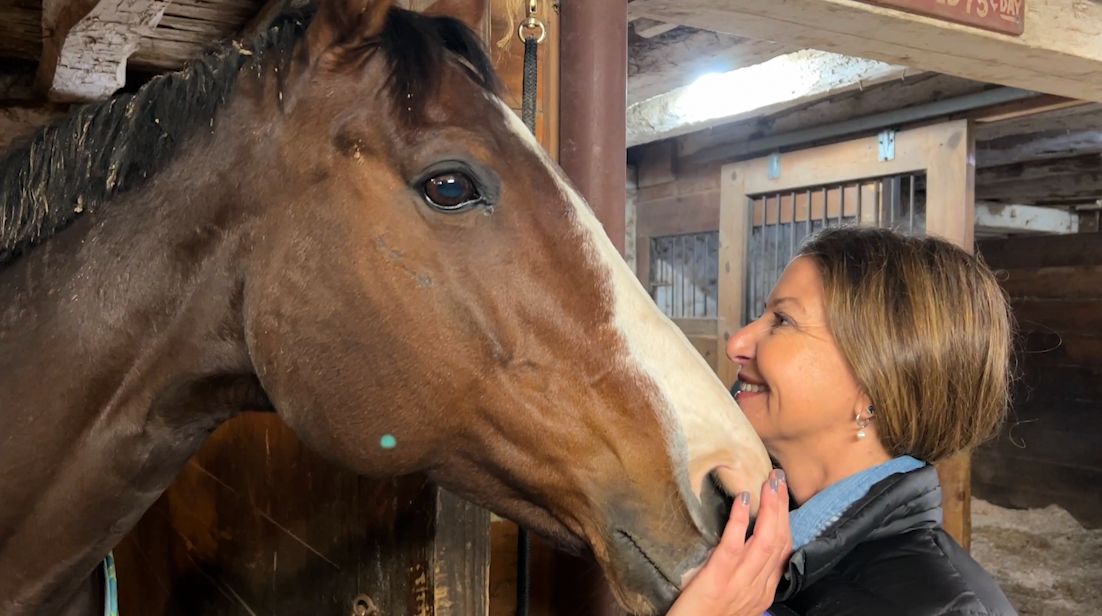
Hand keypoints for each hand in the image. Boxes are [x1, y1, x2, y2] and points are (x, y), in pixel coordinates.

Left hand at [667, 469, 792, 615]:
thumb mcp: (737, 598)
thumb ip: (747, 576)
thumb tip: (747, 543)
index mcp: (763, 591)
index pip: (784, 551)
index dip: (786, 521)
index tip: (783, 496)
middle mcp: (757, 587)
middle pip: (779, 541)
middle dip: (782, 507)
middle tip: (779, 478)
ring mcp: (740, 584)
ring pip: (765, 541)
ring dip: (770, 508)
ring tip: (769, 483)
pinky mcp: (718, 579)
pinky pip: (733, 547)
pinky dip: (741, 522)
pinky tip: (743, 500)